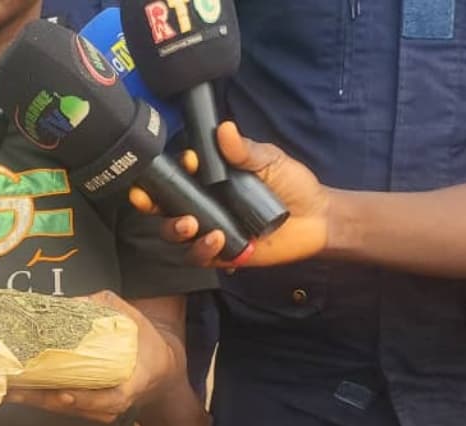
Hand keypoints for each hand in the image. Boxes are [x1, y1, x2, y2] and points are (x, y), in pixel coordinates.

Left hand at [4, 291, 180, 422]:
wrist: (160, 369)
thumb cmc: (146, 343)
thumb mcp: (133, 318)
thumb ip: (106, 307)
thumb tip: (72, 301)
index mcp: (133, 384)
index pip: (111, 400)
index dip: (86, 400)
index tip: (64, 394)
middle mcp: (114, 404)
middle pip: (75, 408)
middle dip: (42, 400)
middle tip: (13, 387)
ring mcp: (99, 410)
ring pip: (62, 409)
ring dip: (33, 400)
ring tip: (5, 389)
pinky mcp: (85, 409)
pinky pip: (60, 405)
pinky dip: (38, 398)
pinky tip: (14, 390)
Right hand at [130, 122, 330, 267]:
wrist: (317, 218)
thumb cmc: (293, 185)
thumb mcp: (270, 160)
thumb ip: (245, 150)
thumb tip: (224, 129)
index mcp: (209, 180)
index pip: (177, 175)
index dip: (166, 172)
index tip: (180, 164)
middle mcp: (204, 204)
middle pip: (164, 207)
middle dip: (151, 205)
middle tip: (148, 200)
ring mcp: (210, 229)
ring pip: (175, 234)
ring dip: (175, 229)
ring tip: (190, 224)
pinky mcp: (221, 254)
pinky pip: (200, 256)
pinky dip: (202, 249)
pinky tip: (217, 239)